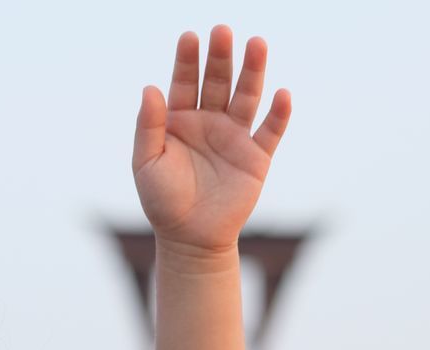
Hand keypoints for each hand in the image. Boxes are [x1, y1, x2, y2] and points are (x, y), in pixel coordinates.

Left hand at [132, 26, 290, 255]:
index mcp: (179, 120)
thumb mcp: (146, 163)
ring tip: (256, 44)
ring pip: (246, 97)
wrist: (190, 239)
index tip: (190, 37)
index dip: (187, 60)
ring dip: (253, 71)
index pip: (184, 82)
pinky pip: (270, 131)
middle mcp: (209, 121)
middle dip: (220, 56)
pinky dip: (278, 113)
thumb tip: (150, 87)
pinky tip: (282, 94)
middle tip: (222, 31)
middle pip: (217, 81)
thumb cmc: (163, 201)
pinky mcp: (256, 156)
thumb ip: (148, 127)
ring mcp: (234, 136)